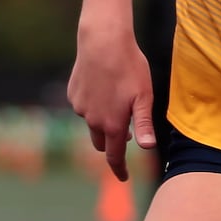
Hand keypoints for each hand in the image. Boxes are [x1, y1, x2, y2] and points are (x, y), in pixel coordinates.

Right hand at [67, 34, 155, 180]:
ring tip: (118, 105)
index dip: (119, 169)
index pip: (114, 156)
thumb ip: (143, 124)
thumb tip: (147, 148)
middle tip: (127, 136)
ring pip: (92, 123)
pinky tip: (104, 88)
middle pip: (101, 143)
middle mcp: (92, 120)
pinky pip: (85, 107)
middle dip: (112, 145)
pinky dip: (95, 105)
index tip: (123, 178)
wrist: (102, 42)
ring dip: (103, 123)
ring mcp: (80, 108)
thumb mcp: (144, 97)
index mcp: (112, 125)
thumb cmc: (130, 68)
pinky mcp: (73, 94)